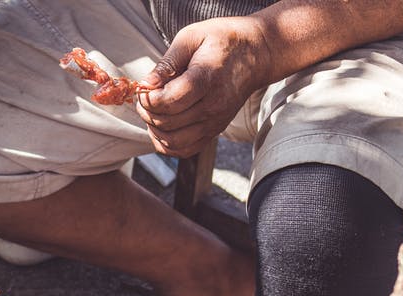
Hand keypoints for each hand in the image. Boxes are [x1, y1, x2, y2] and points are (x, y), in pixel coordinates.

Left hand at [136, 16, 273, 157]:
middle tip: (145, 97)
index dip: (148, 98)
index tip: (145, 87)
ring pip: (172, 142)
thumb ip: (167, 62)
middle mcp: (213, 105)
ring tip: (153, 111)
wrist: (257, 53)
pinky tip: (162, 126)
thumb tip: (146, 84)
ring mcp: (215, 121)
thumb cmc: (222, 41)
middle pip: (167, 123)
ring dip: (154, 129)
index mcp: (206, 79)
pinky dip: (166, 144)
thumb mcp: (191, 37)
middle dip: (147, 112)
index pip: (169, 101)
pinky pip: (184, 150)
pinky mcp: (215, 131)